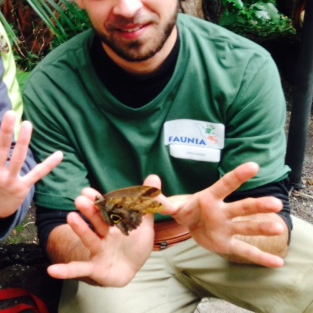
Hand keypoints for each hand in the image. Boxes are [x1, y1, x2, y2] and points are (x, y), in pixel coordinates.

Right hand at [46, 175, 159, 286]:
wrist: (130, 269)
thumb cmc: (133, 243)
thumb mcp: (144, 223)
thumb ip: (146, 202)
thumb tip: (154, 177)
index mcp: (113, 223)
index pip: (105, 209)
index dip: (97, 200)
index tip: (87, 191)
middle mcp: (103, 234)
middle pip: (96, 221)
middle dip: (89, 210)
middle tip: (80, 199)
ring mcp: (97, 250)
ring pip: (89, 239)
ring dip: (79, 229)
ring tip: (70, 217)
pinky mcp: (95, 267)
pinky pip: (79, 269)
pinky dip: (66, 271)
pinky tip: (52, 271)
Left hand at [158, 162, 285, 267]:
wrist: (191, 227)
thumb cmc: (185, 210)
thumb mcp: (171, 204)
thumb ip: (159, 198)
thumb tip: (149, 182)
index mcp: (209, 199)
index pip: (224, 185)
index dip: (237, 176)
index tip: (253, 166)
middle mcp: (223, 212)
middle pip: (242, 207)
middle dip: (258, 205)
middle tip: (275, 203)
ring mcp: (228, 228)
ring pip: (247, 227)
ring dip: (263, 227)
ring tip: (278, 227)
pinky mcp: (227, 243)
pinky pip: (245, 250)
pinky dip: (261, 257)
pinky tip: (278, 262)